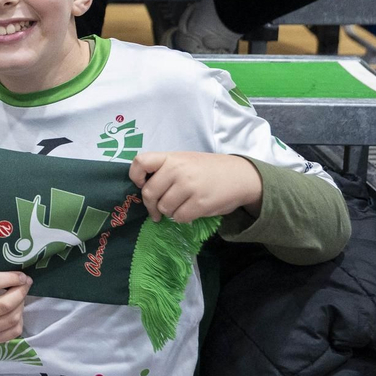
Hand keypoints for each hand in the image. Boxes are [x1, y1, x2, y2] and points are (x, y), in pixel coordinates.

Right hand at [0, 271, 31, 344]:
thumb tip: (20, 277)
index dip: (11, 278)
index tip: (22, 276)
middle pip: (5, 305)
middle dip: (20, 293)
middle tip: (26, 284)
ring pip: (12, 318)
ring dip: (21, 305)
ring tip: (20, 298)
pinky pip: (15, 331)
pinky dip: (20, 319)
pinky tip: (16, 312)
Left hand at [129, 151, 261, 222]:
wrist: (240, 176)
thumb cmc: (208, 169)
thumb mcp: (184, 160)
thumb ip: (165, 169)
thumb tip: (144, 188)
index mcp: (171, 157)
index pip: (140, 162)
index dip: (135, 176)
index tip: (141, 185)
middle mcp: (177, 170)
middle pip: (149, 193)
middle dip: (151, 205)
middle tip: (156, 211)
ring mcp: (189, 186)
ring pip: (164, 207)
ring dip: (168, 212)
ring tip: (179, 207)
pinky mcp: (200, 203)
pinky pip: (179, 217)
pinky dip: (181, 218)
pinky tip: (190, 211)